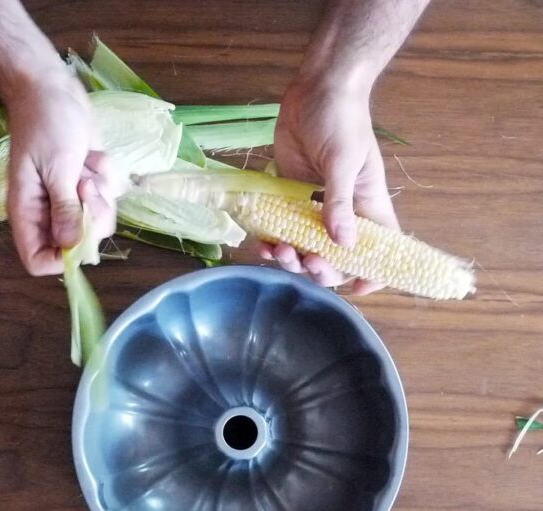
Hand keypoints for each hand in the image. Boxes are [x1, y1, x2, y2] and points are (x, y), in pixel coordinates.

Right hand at [4, 72, 118, 274]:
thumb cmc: (45, 123)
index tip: (81, 233)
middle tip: (87, 184)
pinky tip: (91, 154)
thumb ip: (64, 208)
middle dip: (91, 215)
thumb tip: (72, 247)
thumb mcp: (56, 166)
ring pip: (99, 220)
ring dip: (102, 191)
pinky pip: (109, 197)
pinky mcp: (88, 185)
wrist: (51, 88)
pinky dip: (107, 175)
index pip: (38, 260)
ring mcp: (70, 200)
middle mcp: (47, 213)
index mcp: (27, 213)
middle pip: (77, 244)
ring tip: (87, 162)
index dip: (62, 258)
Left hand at [264, 76, 398, 294]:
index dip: (373, 272)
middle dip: (322, 268)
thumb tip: (344, 243)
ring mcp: (312, 205)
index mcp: (367, 204)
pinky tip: (264, 244)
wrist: (315, 88)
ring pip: (305, 247)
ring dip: (292, 258)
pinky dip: (273, 241)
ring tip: (280, 250)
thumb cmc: (341, 119)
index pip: (380, 246)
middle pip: (336, 256)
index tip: (357, 287)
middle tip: (307, 262)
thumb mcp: (344, 160)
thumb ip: (340, 202)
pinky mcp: (287, 195)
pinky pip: (281, 229)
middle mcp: (342, 211)